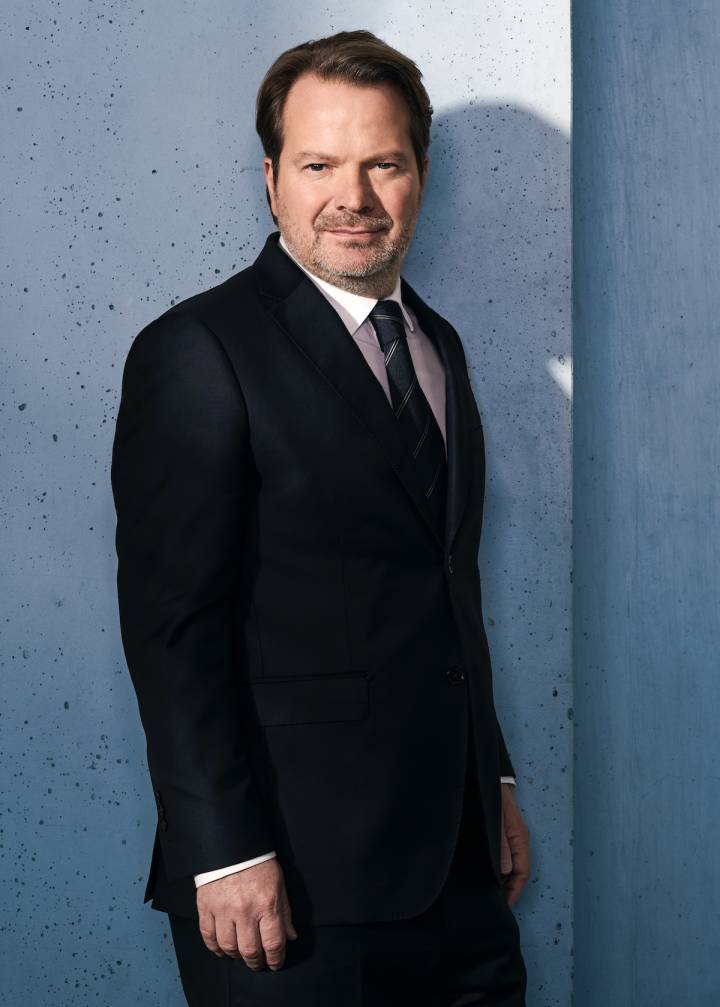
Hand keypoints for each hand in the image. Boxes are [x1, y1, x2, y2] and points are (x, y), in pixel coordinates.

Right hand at [197, 857, 297, 970]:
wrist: (233, 845)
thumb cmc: (259, 864)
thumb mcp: (279, 885)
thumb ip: (284, 913)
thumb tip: (290, 937)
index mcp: (267, 904)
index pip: (273, 943)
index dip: (276, 959)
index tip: (276, 964)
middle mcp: (245, 910)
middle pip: (250, 950)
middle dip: (256, 962)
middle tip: (258, 963)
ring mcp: (223, 910)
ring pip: (228, 947)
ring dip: (236, 956)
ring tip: (240, 955)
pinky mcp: (206, 907)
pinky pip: (208, 936)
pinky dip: (215, 948)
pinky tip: (222, 950)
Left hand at [499, 782, 530, 905]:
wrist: (488, 778)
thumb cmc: (494, 798)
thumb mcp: (496, 821)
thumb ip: (501, 846)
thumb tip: (504, 872)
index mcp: (520, 840)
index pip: (522, 873)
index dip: (514, 891)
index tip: (504, 907)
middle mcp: (517, 841)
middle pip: (517, 873)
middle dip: (507, 890)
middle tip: (494, 906)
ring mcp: (510, 838)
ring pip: (508, 866)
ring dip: (501, 881)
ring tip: (488, 894)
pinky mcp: (500, 835)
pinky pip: (501, 857)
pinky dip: (495, 869)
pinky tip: (484, 874)